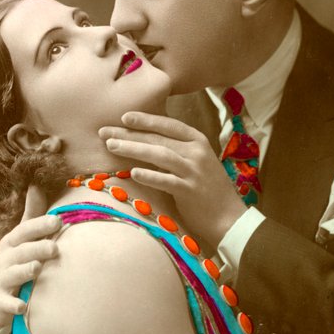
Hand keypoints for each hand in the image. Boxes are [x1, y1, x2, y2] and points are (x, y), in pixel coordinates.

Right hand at [0, 185, 60, 333]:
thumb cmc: (11, 261)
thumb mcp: (19, 238)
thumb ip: (31, 215)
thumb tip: (37, 185)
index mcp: (13, 242)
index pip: (25, 230)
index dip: (40, 225)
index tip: (58, 220)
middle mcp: (5, 259)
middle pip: (22, 251)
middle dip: (37, 248)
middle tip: (55, 248)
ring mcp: (1, 280)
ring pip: (14, 275)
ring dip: (25, 271)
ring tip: (37, 268)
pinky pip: (6, 303)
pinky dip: (13, 305)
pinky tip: (23, 306)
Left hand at [99, 112, 245, 249]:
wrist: (229, 217)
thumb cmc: (207, 188)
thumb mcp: (196, 161)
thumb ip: (176, 149)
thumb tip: (143, 141)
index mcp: (197, 140)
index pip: (168, 124)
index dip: (146, 119)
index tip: (124, 117)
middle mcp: (196, 152)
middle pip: (158, 138)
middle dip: (129, 134)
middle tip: (104, 132)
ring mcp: (194, 171)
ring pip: (160, 155)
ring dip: (133, 149)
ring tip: (111, 146)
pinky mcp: (190, 191)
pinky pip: (166, 181)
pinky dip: (150, 176)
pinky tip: (134, 172)